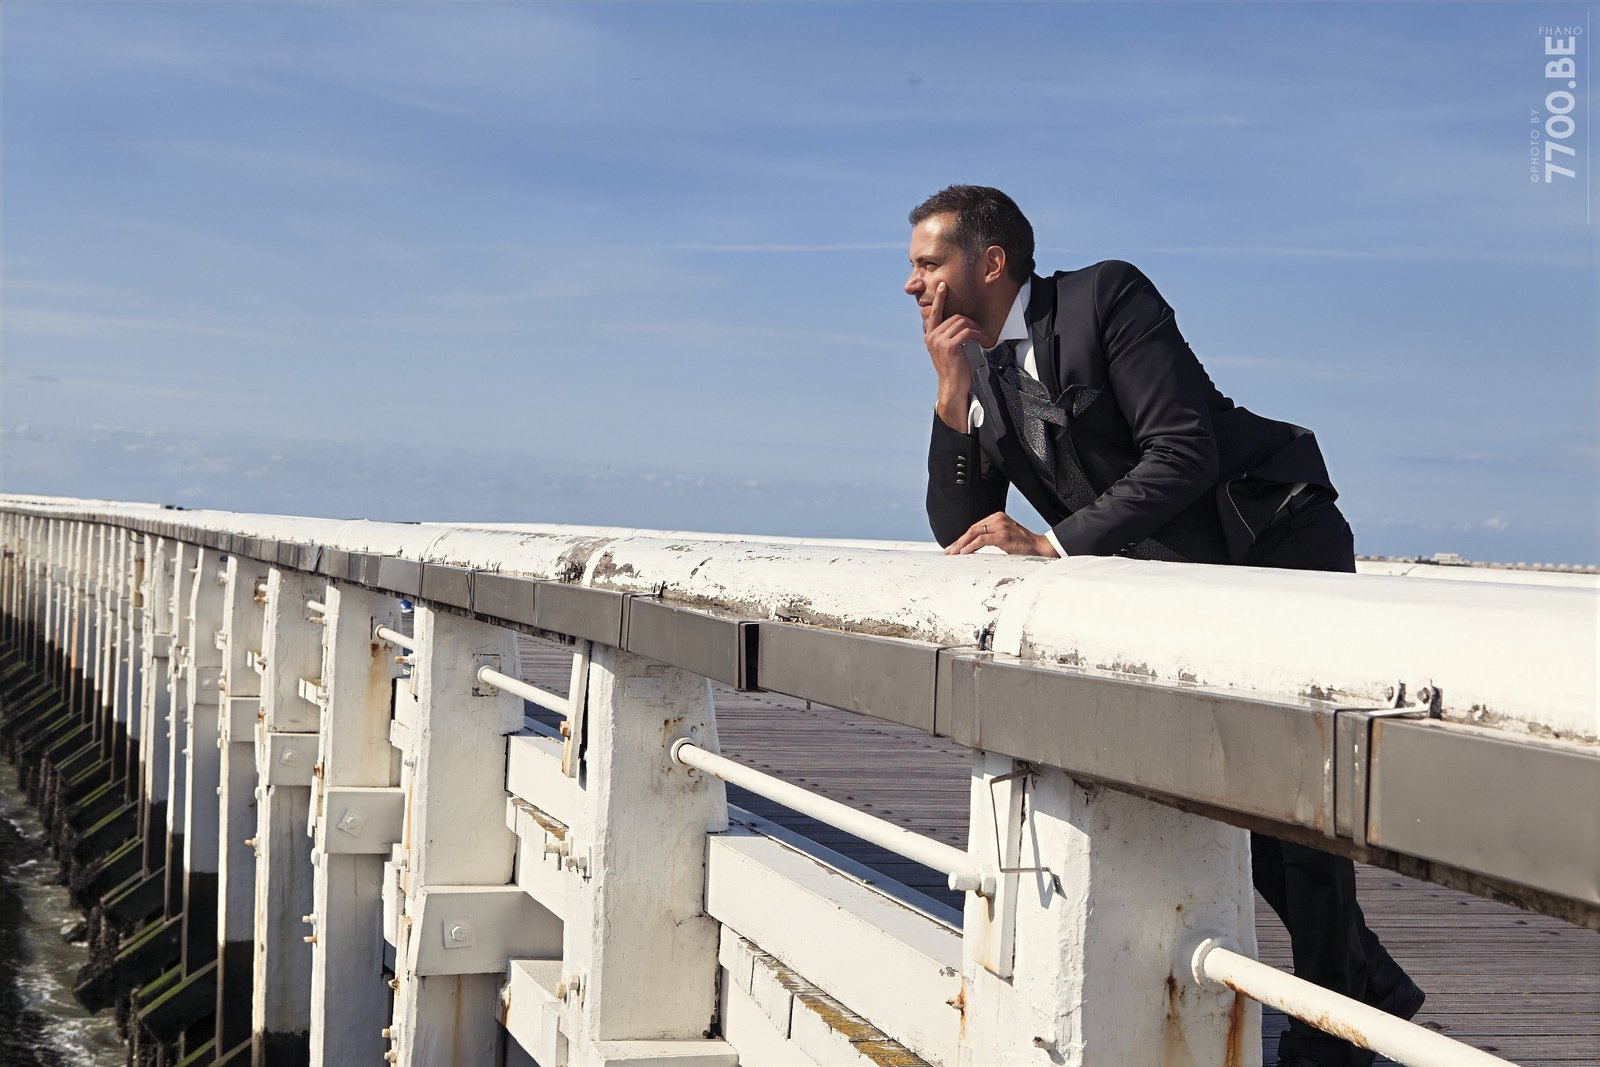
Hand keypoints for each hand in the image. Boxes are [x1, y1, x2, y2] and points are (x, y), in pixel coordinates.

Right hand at [921, 282, 986, 429]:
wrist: (952, 386)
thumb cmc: (952, 368)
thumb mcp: (945, 349)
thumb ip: (946, 335)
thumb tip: (958, 323)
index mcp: (930, 336)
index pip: (933, 313)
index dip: (939, 299)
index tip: (944, 286)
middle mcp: (932, 337)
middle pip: (955, 317)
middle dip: (971, 322)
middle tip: (979, 331)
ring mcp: (939, 341)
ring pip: (962, 323)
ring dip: (976, 328)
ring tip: (981, 337)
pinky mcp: (950, 346)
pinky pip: (967, 332)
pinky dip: (977, 334)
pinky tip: (982, 340)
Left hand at [945, 512, 1058, 556]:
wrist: (1039, 547)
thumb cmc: (1022, 545)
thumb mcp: (1004, 536)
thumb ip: (990, 536)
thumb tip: (972, 545)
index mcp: (998, 516)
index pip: (976, 527)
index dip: (963, 537)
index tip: (954, 547)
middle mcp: (998, 518)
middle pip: (973, 529)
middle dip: (959, 541)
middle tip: (949, 551)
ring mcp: (1001, 526)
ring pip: (974, 533)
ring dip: (961, 544)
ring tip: (953, 553)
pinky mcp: (1002, 536)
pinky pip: (981, 540)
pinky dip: (970, 546)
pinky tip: (964, 552)